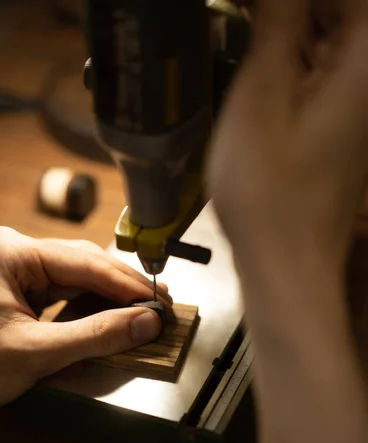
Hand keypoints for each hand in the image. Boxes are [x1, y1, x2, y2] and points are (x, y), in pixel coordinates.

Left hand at [0, 226, 171, 411]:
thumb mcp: (34, 353)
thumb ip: (95, 336)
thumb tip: (145, 323)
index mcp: (11, 254)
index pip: (86, 263)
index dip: (129, 285)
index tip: (161, 303)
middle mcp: (14, 252)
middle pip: (85, 263)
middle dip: (123, 288)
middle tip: (160, 307)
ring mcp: (16, 267)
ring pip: (78, 275)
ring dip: (111, 294)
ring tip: (143, 310)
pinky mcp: (19, 286)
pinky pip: (65, 288)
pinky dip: (91, 303)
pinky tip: (112, 313)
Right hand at [209, 0, 367, 283]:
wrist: (288, 266)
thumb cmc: (268, 199)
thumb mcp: (259, 102)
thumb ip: (276, 25)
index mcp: (365, 65)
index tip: (244, 5)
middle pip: (343, 14)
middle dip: (287, 7)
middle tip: (236, 10)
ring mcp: (360, 105)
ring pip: (332, 37)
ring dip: (291, 22)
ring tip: (239, 19)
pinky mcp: (341, 125)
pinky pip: (324, 68)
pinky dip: (293, 52)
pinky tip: (260, 55)